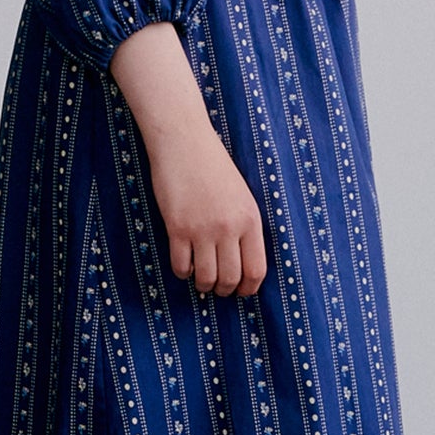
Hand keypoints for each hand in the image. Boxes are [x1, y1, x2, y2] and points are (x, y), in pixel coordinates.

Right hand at [108, 22, 267, 295]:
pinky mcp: (178, 227)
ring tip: (200, 281)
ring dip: (203, 284)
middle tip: (218, 290)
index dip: (249, 287)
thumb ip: (244, 225)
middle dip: (225, 290)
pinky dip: (183, 272)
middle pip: (230, 277)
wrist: (184, 142)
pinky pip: (181, 265)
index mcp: (250, 219)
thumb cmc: (213, 165)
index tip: (242, 292)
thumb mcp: (242, 194)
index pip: (256, 268)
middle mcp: (229, 228)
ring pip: (206, 276)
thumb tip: (243, 259)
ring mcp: (203, 229)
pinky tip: (184, 267)